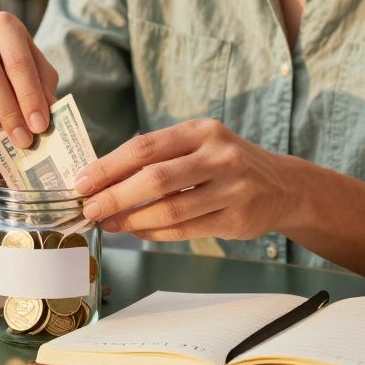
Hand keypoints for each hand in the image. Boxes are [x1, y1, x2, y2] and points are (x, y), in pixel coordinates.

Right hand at [0, 12, 58, 147]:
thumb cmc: (21, 68)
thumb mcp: (40, 73)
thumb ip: (44, 90)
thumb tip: (44, 118)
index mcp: (5, 24)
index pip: (17, 62)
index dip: (29, 96)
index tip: (39, 126)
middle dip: (8, 113)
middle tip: (23, 139)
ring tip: (6, 136)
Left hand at [74, 119, 302, 240]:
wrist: (283, 186)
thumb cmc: (226, 164)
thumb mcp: (199, 145)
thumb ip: (158, 157)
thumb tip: (102, 177)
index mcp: (201, 131)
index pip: (145, 147)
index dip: (109, 166)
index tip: (81, 182)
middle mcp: (219, 156)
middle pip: (155, 178)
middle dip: (115, 195)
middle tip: (90, 208)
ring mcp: (231, 189)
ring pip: (170, 208)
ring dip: (132, 220)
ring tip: (109, 223)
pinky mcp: (236, 219)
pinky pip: (185, 229)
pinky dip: (155, 232)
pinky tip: (138, 232)